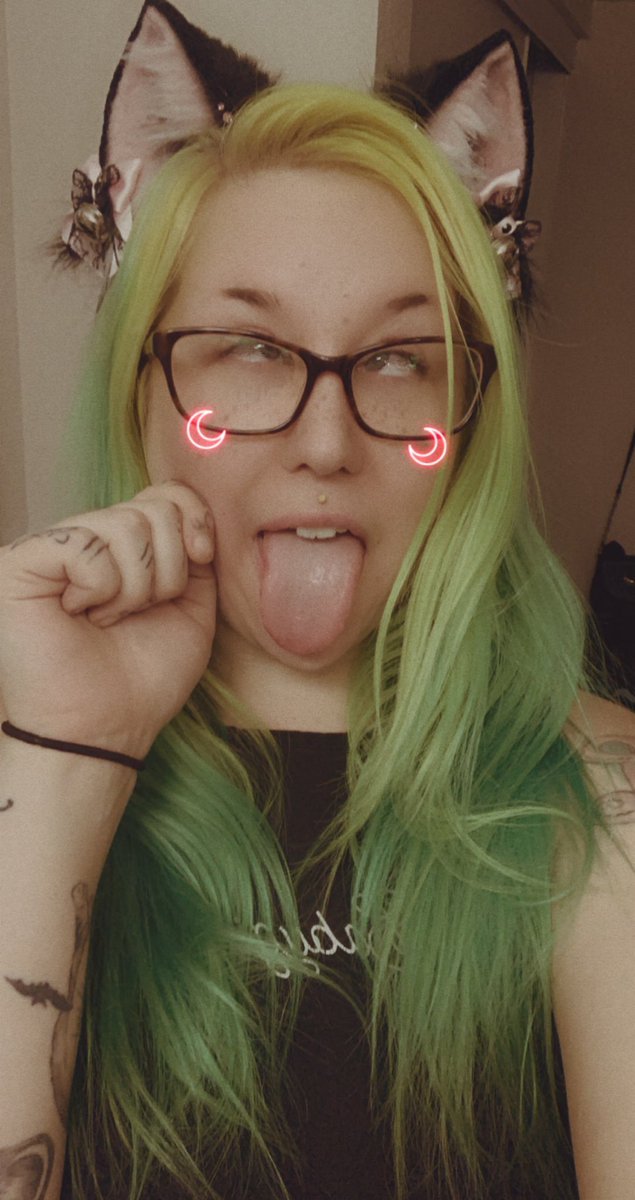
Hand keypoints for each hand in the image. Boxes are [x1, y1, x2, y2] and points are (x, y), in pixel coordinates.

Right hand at [0, 481, 216, 757]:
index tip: (203, 558)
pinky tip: (81, 614)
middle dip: (167, 570)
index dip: (194, 518)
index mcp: (121, 546)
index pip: (164, 493)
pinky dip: (100, 587)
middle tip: (136, 614)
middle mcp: (83, 538)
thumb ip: (195, 553)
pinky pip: (86, 544)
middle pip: (151, 508)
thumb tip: (194, 512)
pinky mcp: (20, 562)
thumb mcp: (191, 607)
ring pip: (125, 524)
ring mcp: (48, 547)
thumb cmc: (144, 677)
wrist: (105, 728)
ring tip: (107, 619)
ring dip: (135, 587)